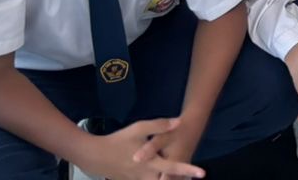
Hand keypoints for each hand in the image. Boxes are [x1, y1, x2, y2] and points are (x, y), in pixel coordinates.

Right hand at [77, 119, 205, 179]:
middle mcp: (146, 176)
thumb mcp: (139, 129)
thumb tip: (179, 122)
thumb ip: (159, 126)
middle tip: (193, 177)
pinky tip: (161, 175)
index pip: (174, 168)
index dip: (189, 170)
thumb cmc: (118, 141)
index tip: (202, 173)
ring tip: (182, 177)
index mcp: (150, 164)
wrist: (95, 156)